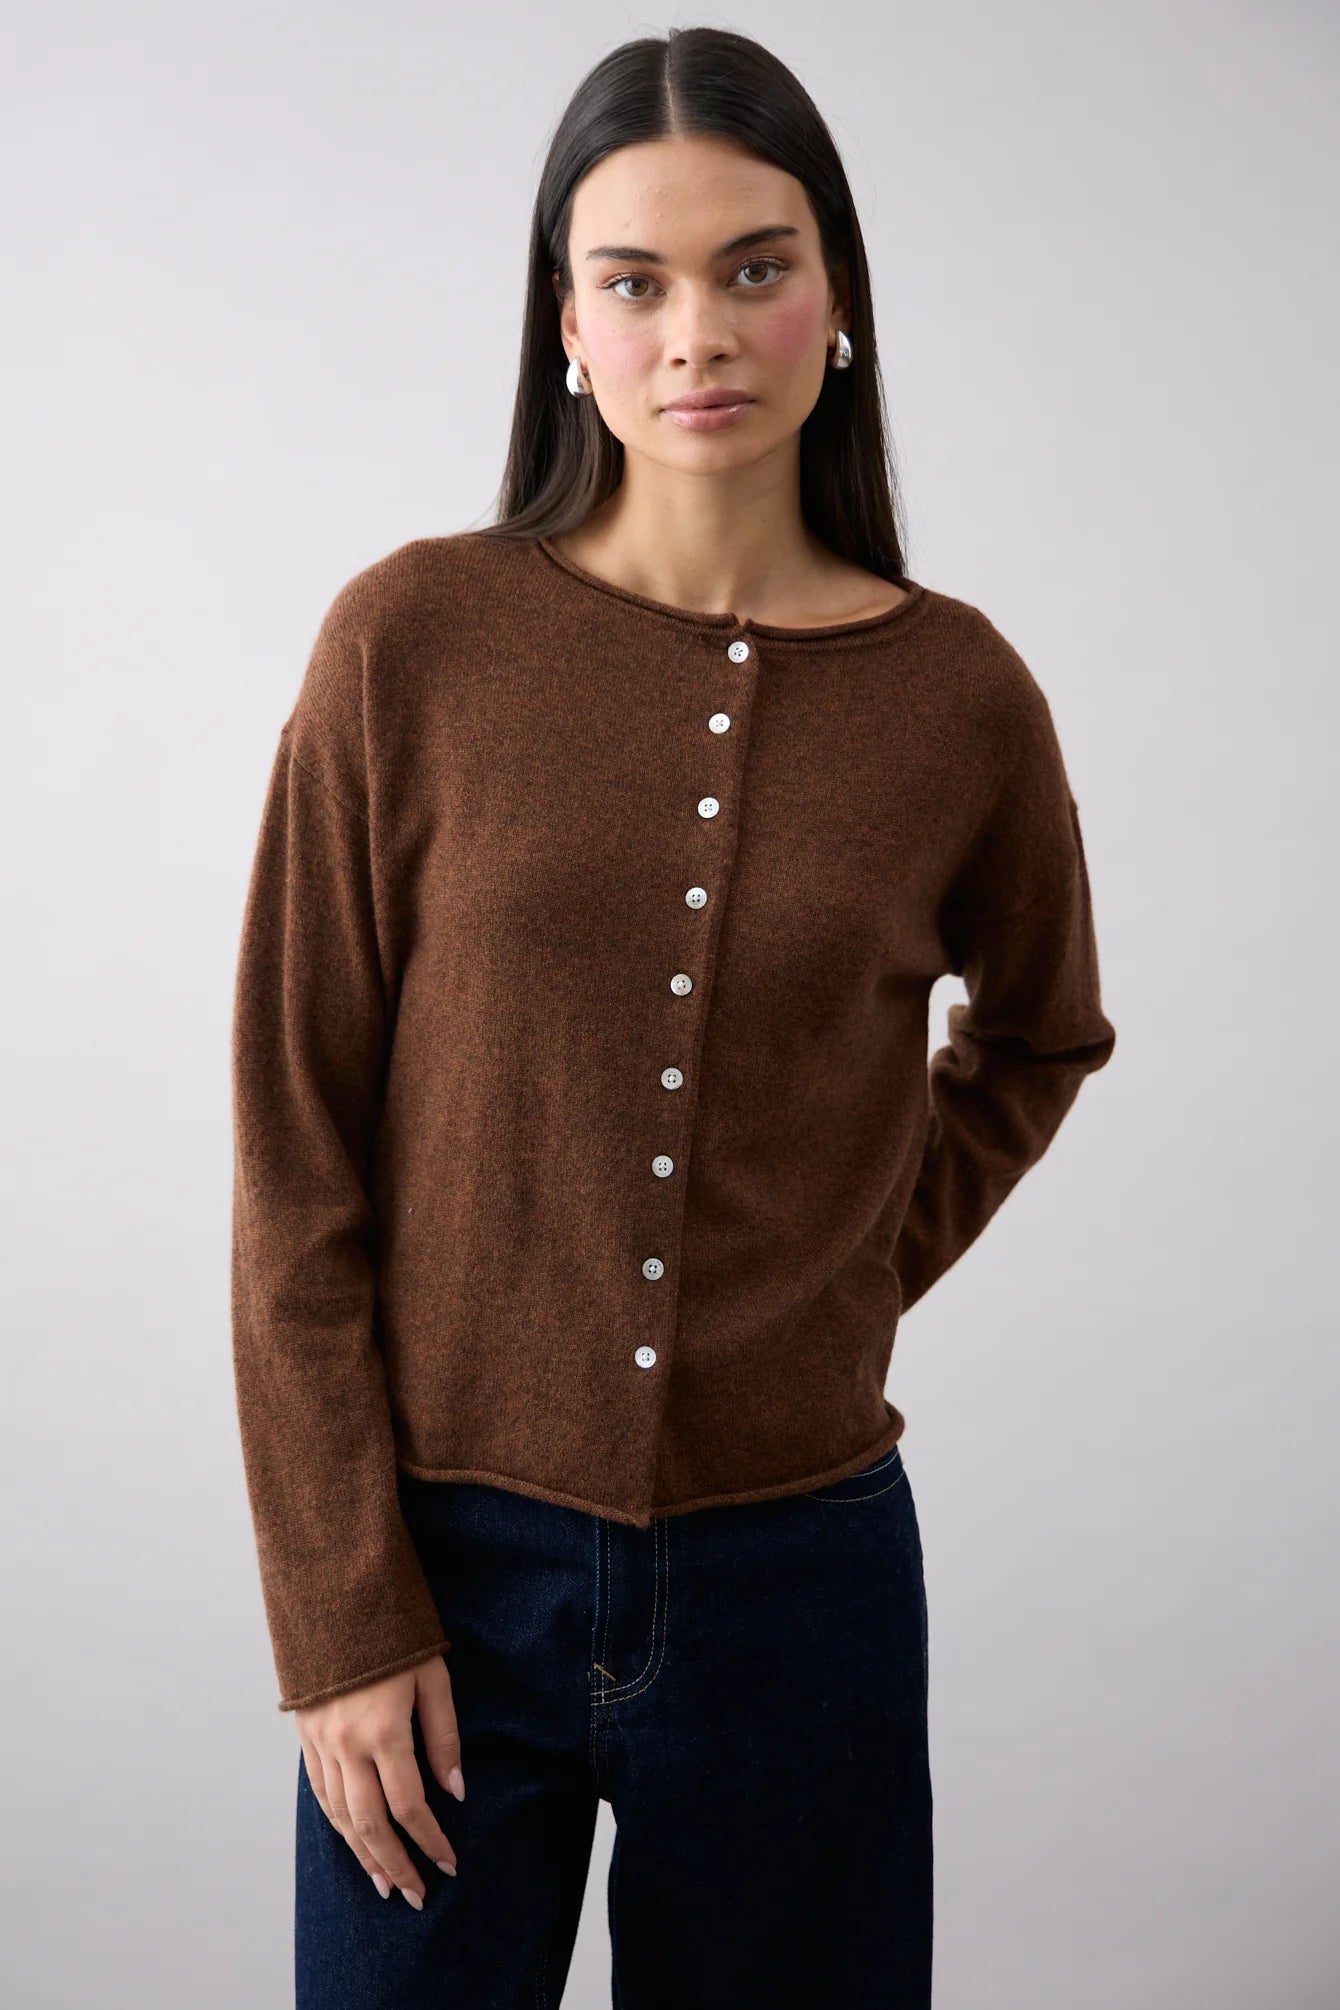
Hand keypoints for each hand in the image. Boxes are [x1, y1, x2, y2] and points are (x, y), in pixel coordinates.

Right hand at [296, 1655, 463, 1906]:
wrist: (335, 1597)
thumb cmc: (394, 1633)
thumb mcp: (433, 1676)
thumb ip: (444, 1736)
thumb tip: (455, 1790)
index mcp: (384, 1731)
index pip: (409, 1805)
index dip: (430, 1840)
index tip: (448, 1863)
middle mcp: (347, 1745)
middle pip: (371, 1824)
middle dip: (396, 1864)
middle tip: (417, 1895)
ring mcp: (321, 1744)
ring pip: (341, 1816)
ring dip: (363, 1854)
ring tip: (385, 1884)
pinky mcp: (306, 1737)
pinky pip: (321, 1793)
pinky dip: (338, 1823)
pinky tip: (353, 1840)